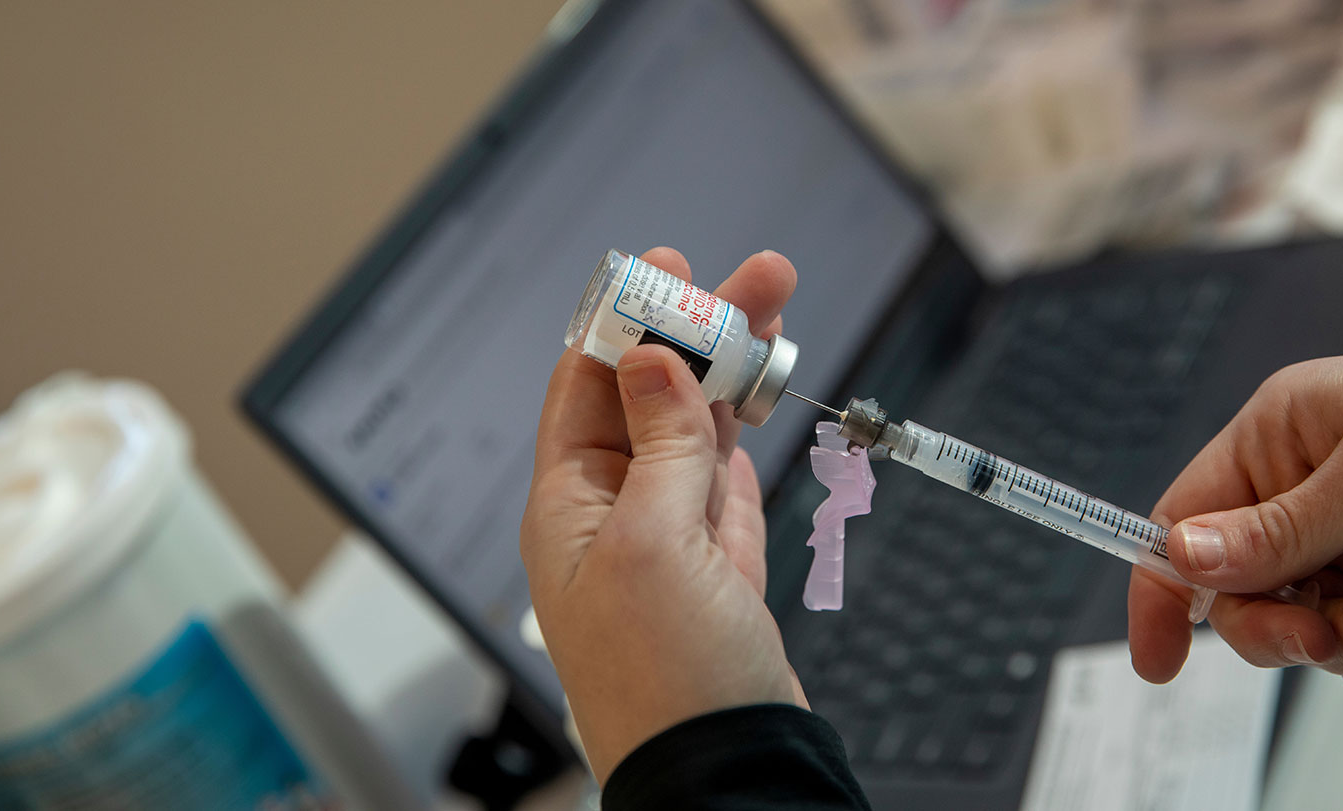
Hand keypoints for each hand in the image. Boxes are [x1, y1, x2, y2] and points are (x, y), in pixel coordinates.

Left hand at [520, 247, 802, 782]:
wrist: (729, 767)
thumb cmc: (667, 680)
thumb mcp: (652, 542)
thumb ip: (659, 445)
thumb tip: (648, 361)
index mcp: (570, 507)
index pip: (587, 388)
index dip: (624, 323)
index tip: (665, 271)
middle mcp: (614, 518)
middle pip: (653, 400)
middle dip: (699, 336)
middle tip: (753, 278)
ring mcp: (669, 545)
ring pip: (699, 436)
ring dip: (733, 377)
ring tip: (772, 316)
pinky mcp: (719, 572)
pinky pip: (727, 486)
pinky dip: (743, 442)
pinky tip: (749, 402)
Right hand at [1129, 345, 1342, 695]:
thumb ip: (1281, 525)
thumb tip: (1187, 556)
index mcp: (1285, 435)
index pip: (1188, 517)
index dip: (1163, 585)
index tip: (1157, 656)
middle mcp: (1309, 494)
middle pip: (1239, 594)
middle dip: (1283, 625)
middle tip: (1323, 630)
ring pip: (1304, 634)